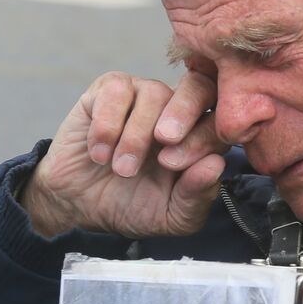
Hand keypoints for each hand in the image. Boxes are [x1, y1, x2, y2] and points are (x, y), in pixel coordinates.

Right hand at [21, 69, 225, 238]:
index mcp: (202, 136)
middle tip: (164, 141)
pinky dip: (107, 125)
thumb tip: (216, 164)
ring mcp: (145, 95)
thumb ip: (196, 195)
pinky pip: (116, 90)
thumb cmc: (134, 207)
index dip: (205, 137)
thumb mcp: (171, 216)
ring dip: (137, 135)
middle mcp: (179, 109)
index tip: (176, 166)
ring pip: (154, 93)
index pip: (221, 120)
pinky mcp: (109, 90)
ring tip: (122, 169)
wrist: (81, 205)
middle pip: (199, 87)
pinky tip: (99, 154)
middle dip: (184, 113)